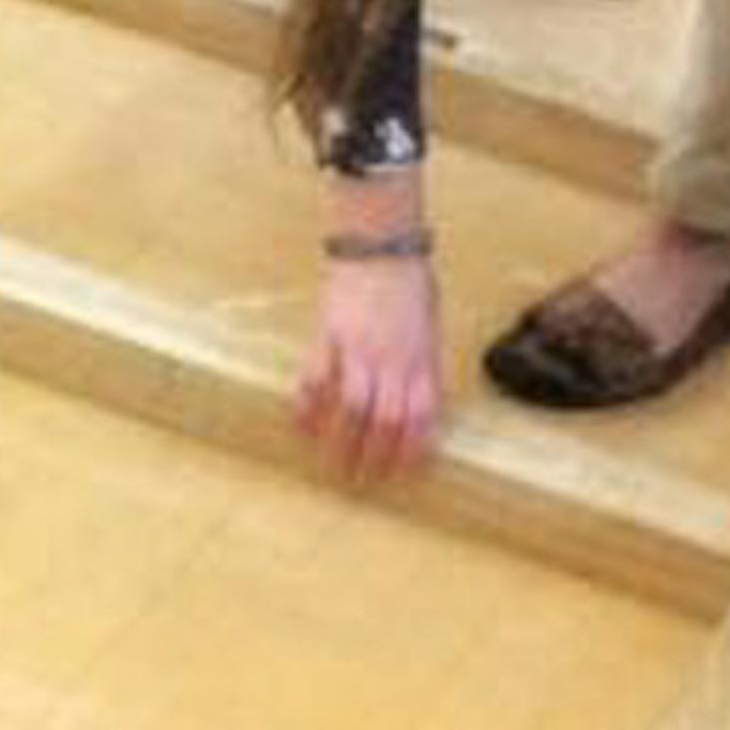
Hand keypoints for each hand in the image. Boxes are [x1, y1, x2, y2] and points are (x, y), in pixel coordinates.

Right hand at [295, 253, 442, 479]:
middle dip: (374, 457)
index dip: (410, 452)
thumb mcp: (429, 330)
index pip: (420, 419)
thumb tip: (418, 409)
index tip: (399, 475)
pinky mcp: (327, 336)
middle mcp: (393, 361)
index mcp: (421, 360)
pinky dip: (307, 406)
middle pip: (386, 421)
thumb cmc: (410, 286)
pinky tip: (301, 427)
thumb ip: (422, 369)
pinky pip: (315, 379)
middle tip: (360, 480)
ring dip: (341, 442)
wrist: (381, 248)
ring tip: (331, 466)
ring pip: (352, 408)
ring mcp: (358, 350)